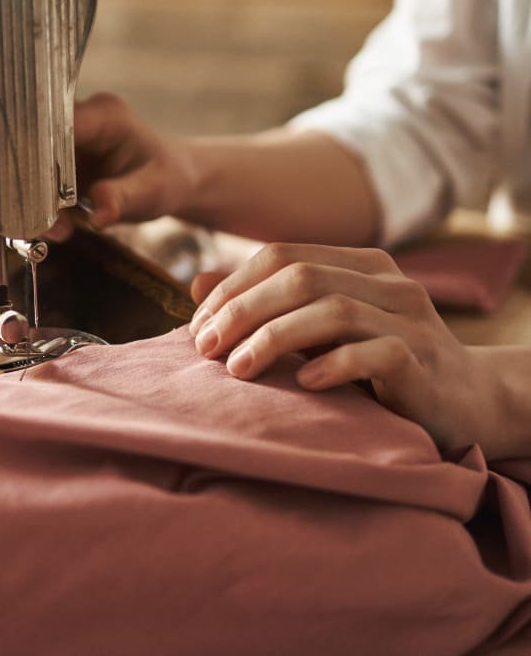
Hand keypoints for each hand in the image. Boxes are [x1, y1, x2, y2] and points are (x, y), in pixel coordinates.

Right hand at [46, 93, 197, 240]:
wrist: (169, 179)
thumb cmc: (165, 179)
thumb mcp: (152, 192)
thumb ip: (124, 198)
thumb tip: (100, 212)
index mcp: (104, 116)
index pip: (55, 123)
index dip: (35, 153)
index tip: (32, 191)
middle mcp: (79, 120)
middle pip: (34, 144)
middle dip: (31, 186)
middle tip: (45, 225)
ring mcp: (64, 140)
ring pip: (29, 165)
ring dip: (33, 202)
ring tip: (58, 231)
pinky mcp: (56, 160)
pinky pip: (35, 180)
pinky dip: (38, 207)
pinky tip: (55, 228)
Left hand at [187, 243, 501, 454]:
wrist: (466, 402)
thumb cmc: (378, 365)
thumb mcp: (318, 329)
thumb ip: (265, 305)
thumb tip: (193, 284)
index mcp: (360, 264)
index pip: (281, 256)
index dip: (231, 287)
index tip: (198, 327)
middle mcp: (388, 282)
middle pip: (300, 277)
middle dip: (242, 311)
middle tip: (205, 348)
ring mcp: (411, 319)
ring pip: (331, 310)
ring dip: (273, 339)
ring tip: (236, 369)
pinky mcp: (423, 361)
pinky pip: (373, 352)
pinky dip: (331, 365)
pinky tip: (302, 384)